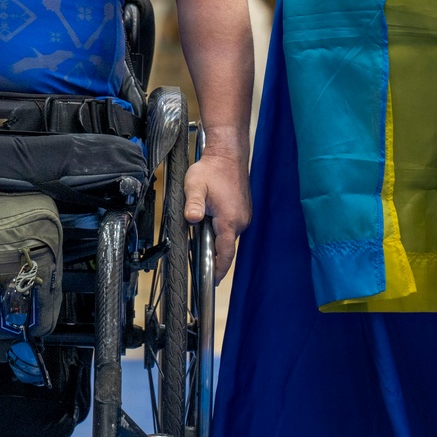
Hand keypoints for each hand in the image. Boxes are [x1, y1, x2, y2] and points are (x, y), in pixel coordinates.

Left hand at [183, 146, 251, 282]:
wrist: (228, 155)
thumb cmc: (212, 170)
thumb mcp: (195, 185)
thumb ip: (193, 204)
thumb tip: (192, 219)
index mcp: (230, 220)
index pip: (225, 253)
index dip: (219, 269)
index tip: (213, 282)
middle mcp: (241, 221)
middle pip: (226, 246)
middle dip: (213, 253)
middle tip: (199, 256)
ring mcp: (244, 216)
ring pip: (228, 236)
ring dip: (217, 239)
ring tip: (201, 236)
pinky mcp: (243, 210)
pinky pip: (231, 226)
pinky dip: (221, 229)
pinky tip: (210, 221)